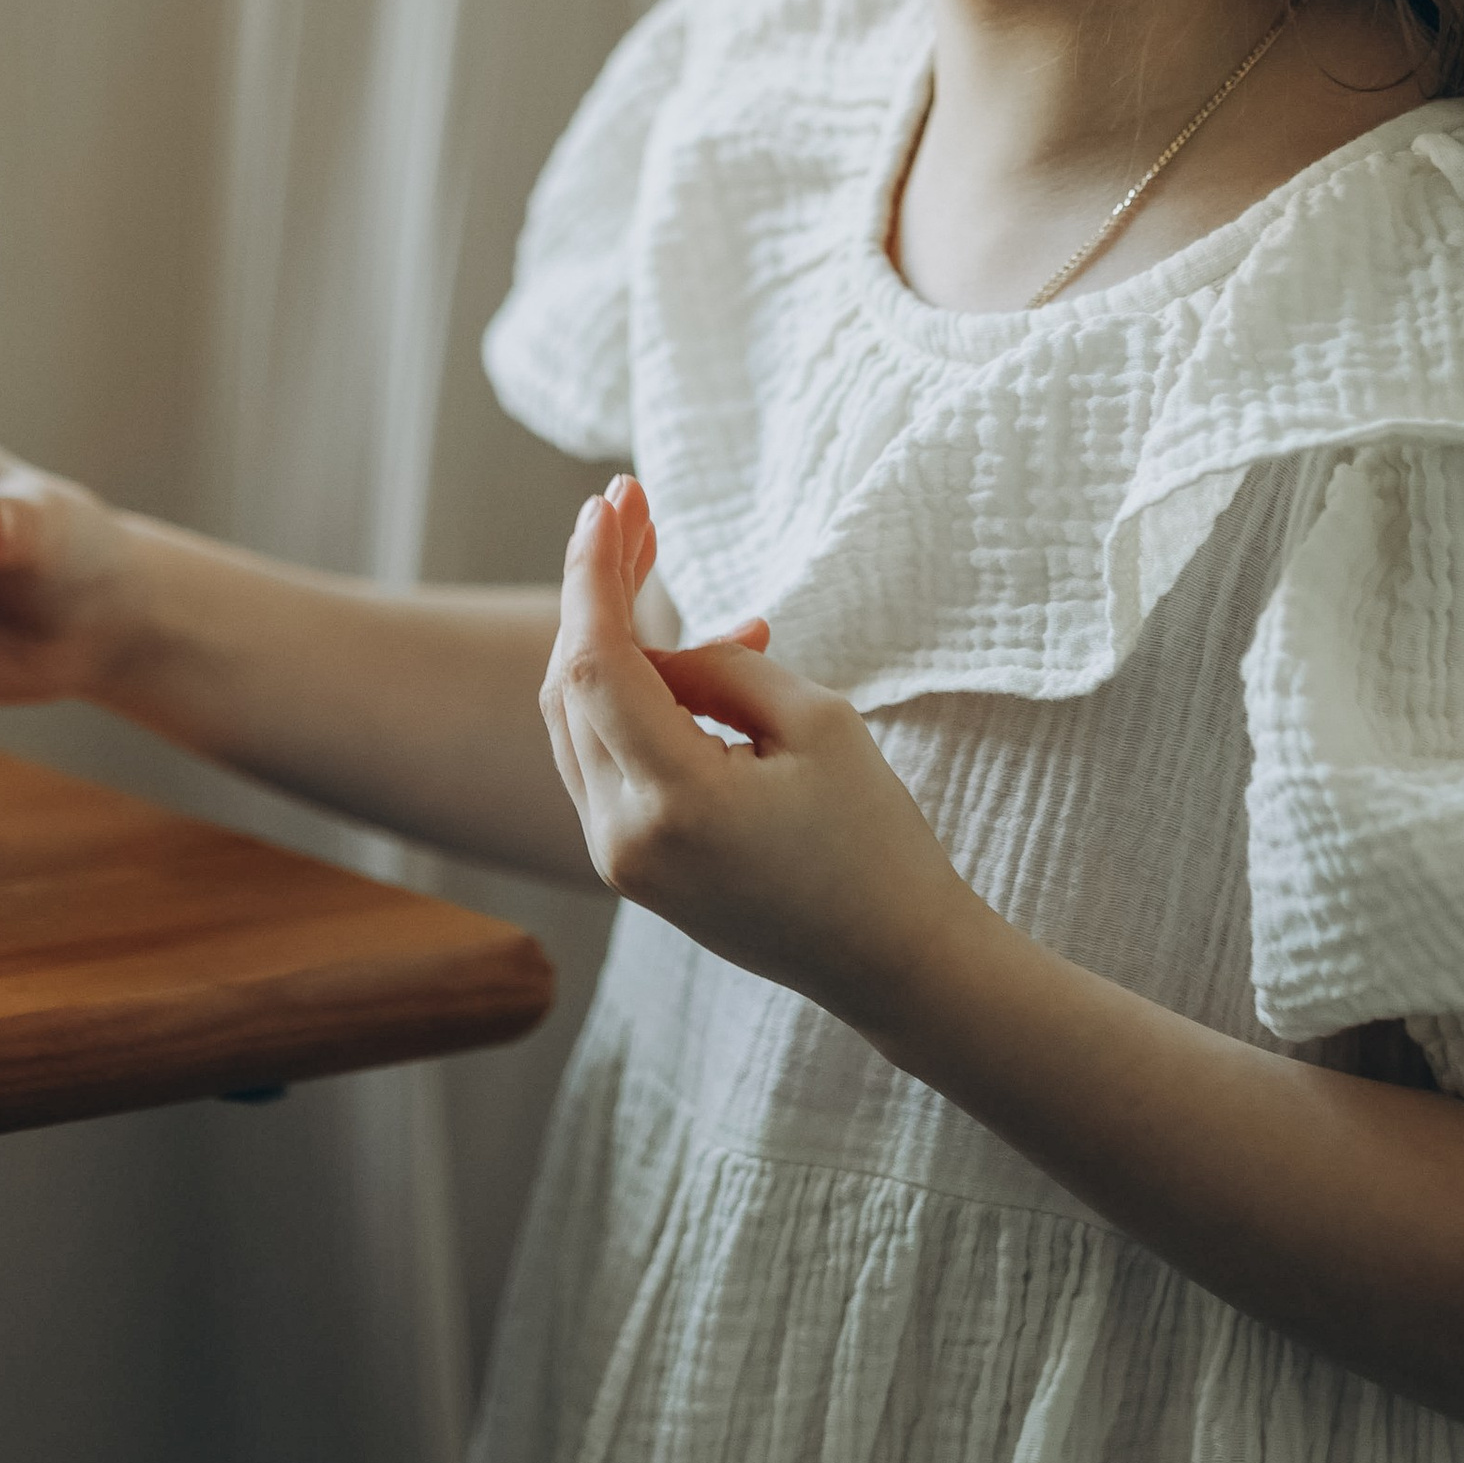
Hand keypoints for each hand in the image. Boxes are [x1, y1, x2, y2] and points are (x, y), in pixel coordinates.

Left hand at [539, 476, 974, 1027]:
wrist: (892, 960)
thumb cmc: (875, 840)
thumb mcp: (817, 724)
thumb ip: (721, 669)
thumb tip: (660, 648)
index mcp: (674, 803)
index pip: (597, 664)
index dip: (595, 573)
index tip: (611, 501)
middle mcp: (623, 839)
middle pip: (572, 685)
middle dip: (597, 589)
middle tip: (634, 509)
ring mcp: (617, 859)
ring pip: (575, 719)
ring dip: (606, 636)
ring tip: (653, 561)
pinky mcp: (628, 865)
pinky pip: (601, 757)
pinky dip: (628, 695)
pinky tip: (684, 655)